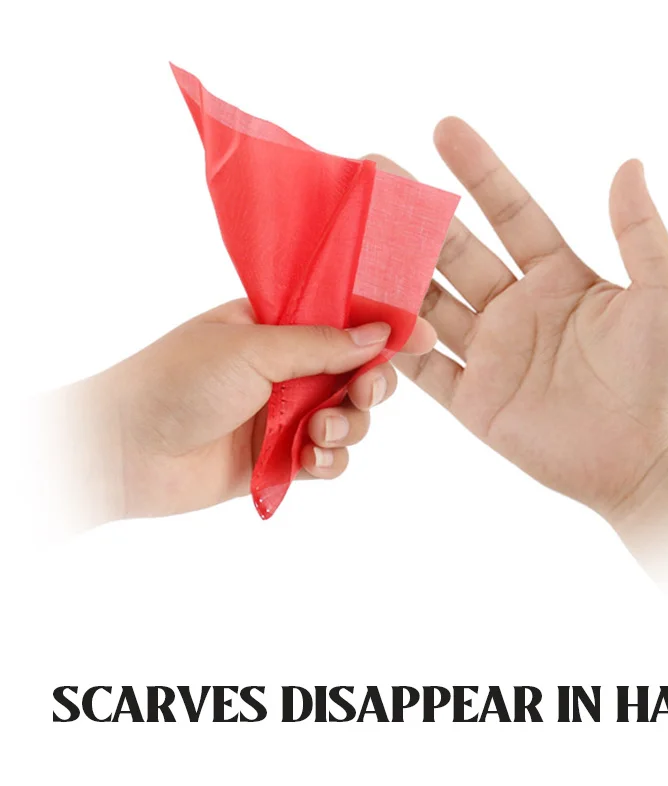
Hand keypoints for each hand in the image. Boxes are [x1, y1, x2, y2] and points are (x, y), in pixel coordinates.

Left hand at [51, 299, 435, 526]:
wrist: (122, 451)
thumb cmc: (176, 380)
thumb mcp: (251, 348)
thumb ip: (320, 344)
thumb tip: (379, 333)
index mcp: (276, 325)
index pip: (342, 318)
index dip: (382, 326)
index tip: (421, 335)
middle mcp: (286, 367)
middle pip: (356, 372)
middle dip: (371, 384)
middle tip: (366, 391)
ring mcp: (284, 414)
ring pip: (348, 419)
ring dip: (348, 427)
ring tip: (318, 434)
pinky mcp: (280, 458)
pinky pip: (328, 459)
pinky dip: (330, 461)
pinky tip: (311, 461)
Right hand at [371, 118, 667, 575]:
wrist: (646, 460)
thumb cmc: (666, 375)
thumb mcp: (666, 291)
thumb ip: (638, 230)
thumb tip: (627, 162)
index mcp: (560, 277)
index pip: (511, 213)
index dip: (479, 171)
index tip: (443, 128)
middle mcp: (517, 308)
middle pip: (456, 251)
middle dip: (415, 213)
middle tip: (375, 172)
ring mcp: (491, 354)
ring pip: (431, 302)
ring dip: (394, 269)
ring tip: (355, 234)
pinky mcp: (473, 400)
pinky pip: (424, 367)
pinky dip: (395, 343)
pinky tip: (363, 314)